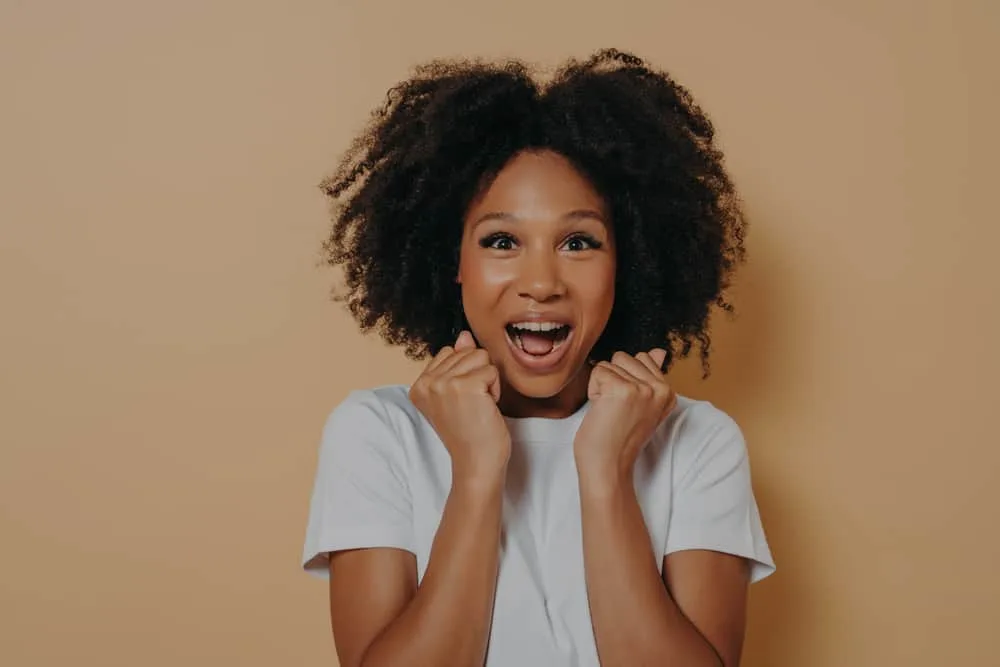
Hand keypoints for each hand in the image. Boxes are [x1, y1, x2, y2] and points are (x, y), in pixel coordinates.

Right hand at [409, 331, 509, 484]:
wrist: (476, 463)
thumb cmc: (470, 432)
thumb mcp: (458, 395)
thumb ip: (457, 362)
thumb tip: (464, 335)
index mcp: (419, 385)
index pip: (450, 352)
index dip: (464, 374)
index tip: (461, 402)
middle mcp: (427, 382)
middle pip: (466, 351)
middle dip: (477, 375)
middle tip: (472, 406)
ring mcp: (444, 383)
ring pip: (480, 356)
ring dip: (487, 381)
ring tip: (479, 406)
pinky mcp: (466, 386)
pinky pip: (492, 370)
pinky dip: (496, 389)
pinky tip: (486, 408)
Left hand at [574, 349, 676, 484]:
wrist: (608, 466)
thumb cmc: (618, 438)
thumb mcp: (642, 405)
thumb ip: (650, 376)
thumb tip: (659, 351)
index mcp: (668, 392)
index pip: (642, 358)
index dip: (626, 379)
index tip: (627, 406)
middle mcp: (660, 389)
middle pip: (624, 357)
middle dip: (613, 379)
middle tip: (617, 409)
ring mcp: (642, 389)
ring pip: (609, 364)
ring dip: (602, 386)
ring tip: (610, 410)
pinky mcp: (622, 390)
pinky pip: (597, 371)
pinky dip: (593, 390)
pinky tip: (602, 410)